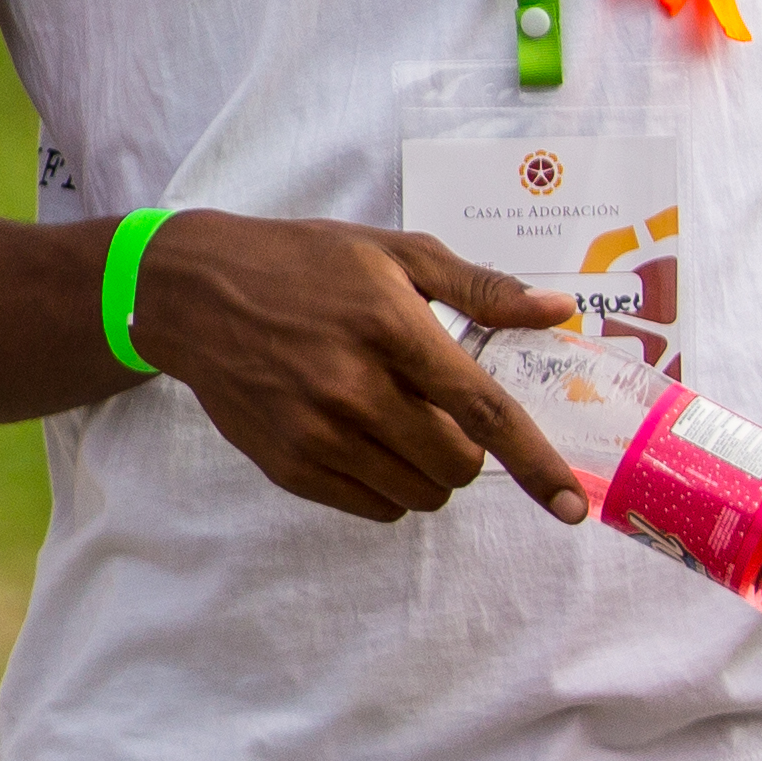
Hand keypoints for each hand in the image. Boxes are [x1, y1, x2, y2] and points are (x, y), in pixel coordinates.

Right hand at [132, 215, 593, 526]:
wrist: (189, 294)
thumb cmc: (299, 264)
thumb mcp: (390, 253)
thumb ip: (478, 287)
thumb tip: (557, 309)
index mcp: (389, 326)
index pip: (481, 410)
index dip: (535, 463)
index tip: (572, 506)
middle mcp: (353, 386)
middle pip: (457, 464)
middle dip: (468, 450)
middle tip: (438, 412)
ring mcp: (316, 432)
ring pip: (419, 493)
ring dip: (430, 471)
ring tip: (397, 423)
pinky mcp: (288, 465)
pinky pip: (373, 507)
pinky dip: (388, 485)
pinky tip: (363, 440)